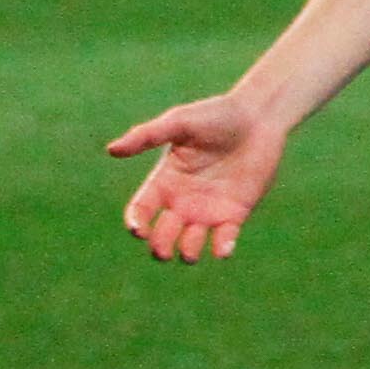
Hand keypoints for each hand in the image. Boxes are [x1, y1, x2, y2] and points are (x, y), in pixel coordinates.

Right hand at [104, 92, 287, 263]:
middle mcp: (182, 200)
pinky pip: (225, 239)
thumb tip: (111, 150)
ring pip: (190, 244)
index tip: (138, 230)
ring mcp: (208, 209)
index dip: (135, 223)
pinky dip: (222, 249)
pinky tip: (223, 249)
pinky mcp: (235, 213)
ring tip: (188, 252)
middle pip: (162, 235)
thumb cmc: (215, 115)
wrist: (258, 117)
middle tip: (164, 251)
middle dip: (159, 247)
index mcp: (164, 181)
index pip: (141, 210)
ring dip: (187, 253)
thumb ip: (146, 136)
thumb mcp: (178, 123)